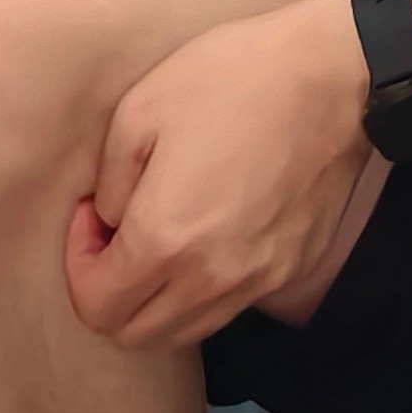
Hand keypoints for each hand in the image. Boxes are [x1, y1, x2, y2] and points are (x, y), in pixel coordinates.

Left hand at [65, 0, 371, 350]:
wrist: (333, 78)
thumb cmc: (233, 80)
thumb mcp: (141, 109)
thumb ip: (109, 179)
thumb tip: (109, 219)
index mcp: (166, 238)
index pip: (97, 305)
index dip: (78, 263)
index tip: (92, 216)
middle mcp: (210, 278)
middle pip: (135, 334)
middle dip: (109, 293)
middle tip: (117, 235)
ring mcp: (257, 281)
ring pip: (184, 331)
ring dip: (155, 300)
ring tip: (162, 238)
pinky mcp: (291, 272)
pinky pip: (231, 307)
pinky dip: (203, 292)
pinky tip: (208, 237)